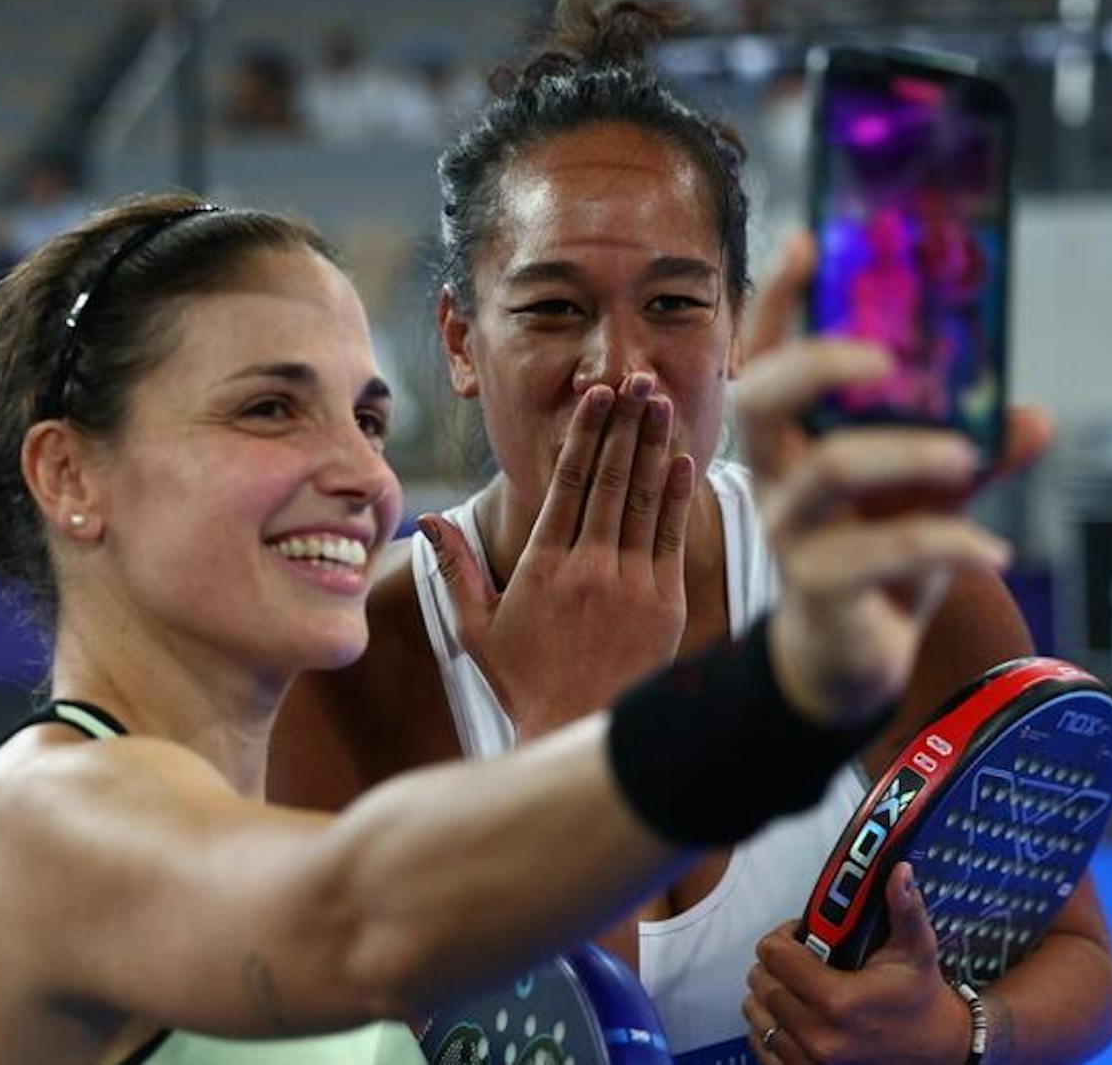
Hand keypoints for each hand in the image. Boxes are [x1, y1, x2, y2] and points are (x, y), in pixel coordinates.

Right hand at [420, 374, 691, 734]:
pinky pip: (672, 538)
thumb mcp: (477, 628)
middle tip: (637, 379)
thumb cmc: (524, 682)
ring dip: (654, 448)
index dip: (584, 435)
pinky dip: (676, 497)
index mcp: (542, 567)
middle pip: (610, 481)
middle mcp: (587, 568)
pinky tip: (682, 461)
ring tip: (662, 404)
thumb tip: (429, 522)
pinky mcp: (664, 604)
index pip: (567, 484)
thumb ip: (455, 570)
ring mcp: (629, 585)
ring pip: (643, 502)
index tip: (596, 396)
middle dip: (625, 425)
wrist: (577, 733)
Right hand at [736, 235, 1050, 728]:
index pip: (764, 355)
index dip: (778, 299)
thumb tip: (1033, 412)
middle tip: (886, 355)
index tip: (808, 240)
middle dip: (817, 363)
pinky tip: (993, 550)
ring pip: (829, 472)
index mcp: (791, 437)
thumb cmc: (878, 554)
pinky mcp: (820, 588)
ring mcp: (791, 532)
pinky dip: (947, 545)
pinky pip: (880, 554)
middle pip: (760, 399)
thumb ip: (972, 448)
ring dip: (903, 452)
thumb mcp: (929, 492)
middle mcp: (775, 475)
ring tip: (966, 457)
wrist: (851, 656)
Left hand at [742, 864, 968, 1064]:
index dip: (784, 937)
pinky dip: (770, 1026)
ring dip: (769, 994)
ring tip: (797, 986)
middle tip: (801, 959)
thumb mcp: (916, 948)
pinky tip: (794, 1014)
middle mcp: (819, 1037)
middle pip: (762, 982)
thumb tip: (899, 871)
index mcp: (840, 1001)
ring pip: (756, 1013)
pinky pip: (761, 1044)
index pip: (774, 956)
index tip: (801, 935)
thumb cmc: (920, 994)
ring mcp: (809, 1062)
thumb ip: (904, 908)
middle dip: (777, 964)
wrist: (937, 1048)